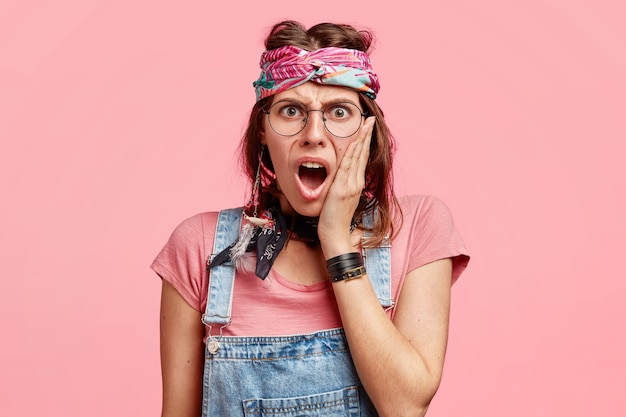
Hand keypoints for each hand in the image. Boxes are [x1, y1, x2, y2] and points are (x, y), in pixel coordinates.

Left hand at [318, 116, 374, 257]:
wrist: (335, 235)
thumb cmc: (336, 220)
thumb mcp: (342, 200)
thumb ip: (344, 187)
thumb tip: (342, 179)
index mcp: (356, 184)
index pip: (362, 159)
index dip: (365, 143)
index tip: (367, 129)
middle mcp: (356, 183)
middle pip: (363, 154)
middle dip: (366, 136)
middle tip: (370, 120)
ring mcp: (350, 185)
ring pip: (358, 157)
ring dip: (362, 139)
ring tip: (366, 125)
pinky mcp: (342, 189)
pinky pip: (347, 167)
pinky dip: (352, 154)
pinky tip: (355, 142)